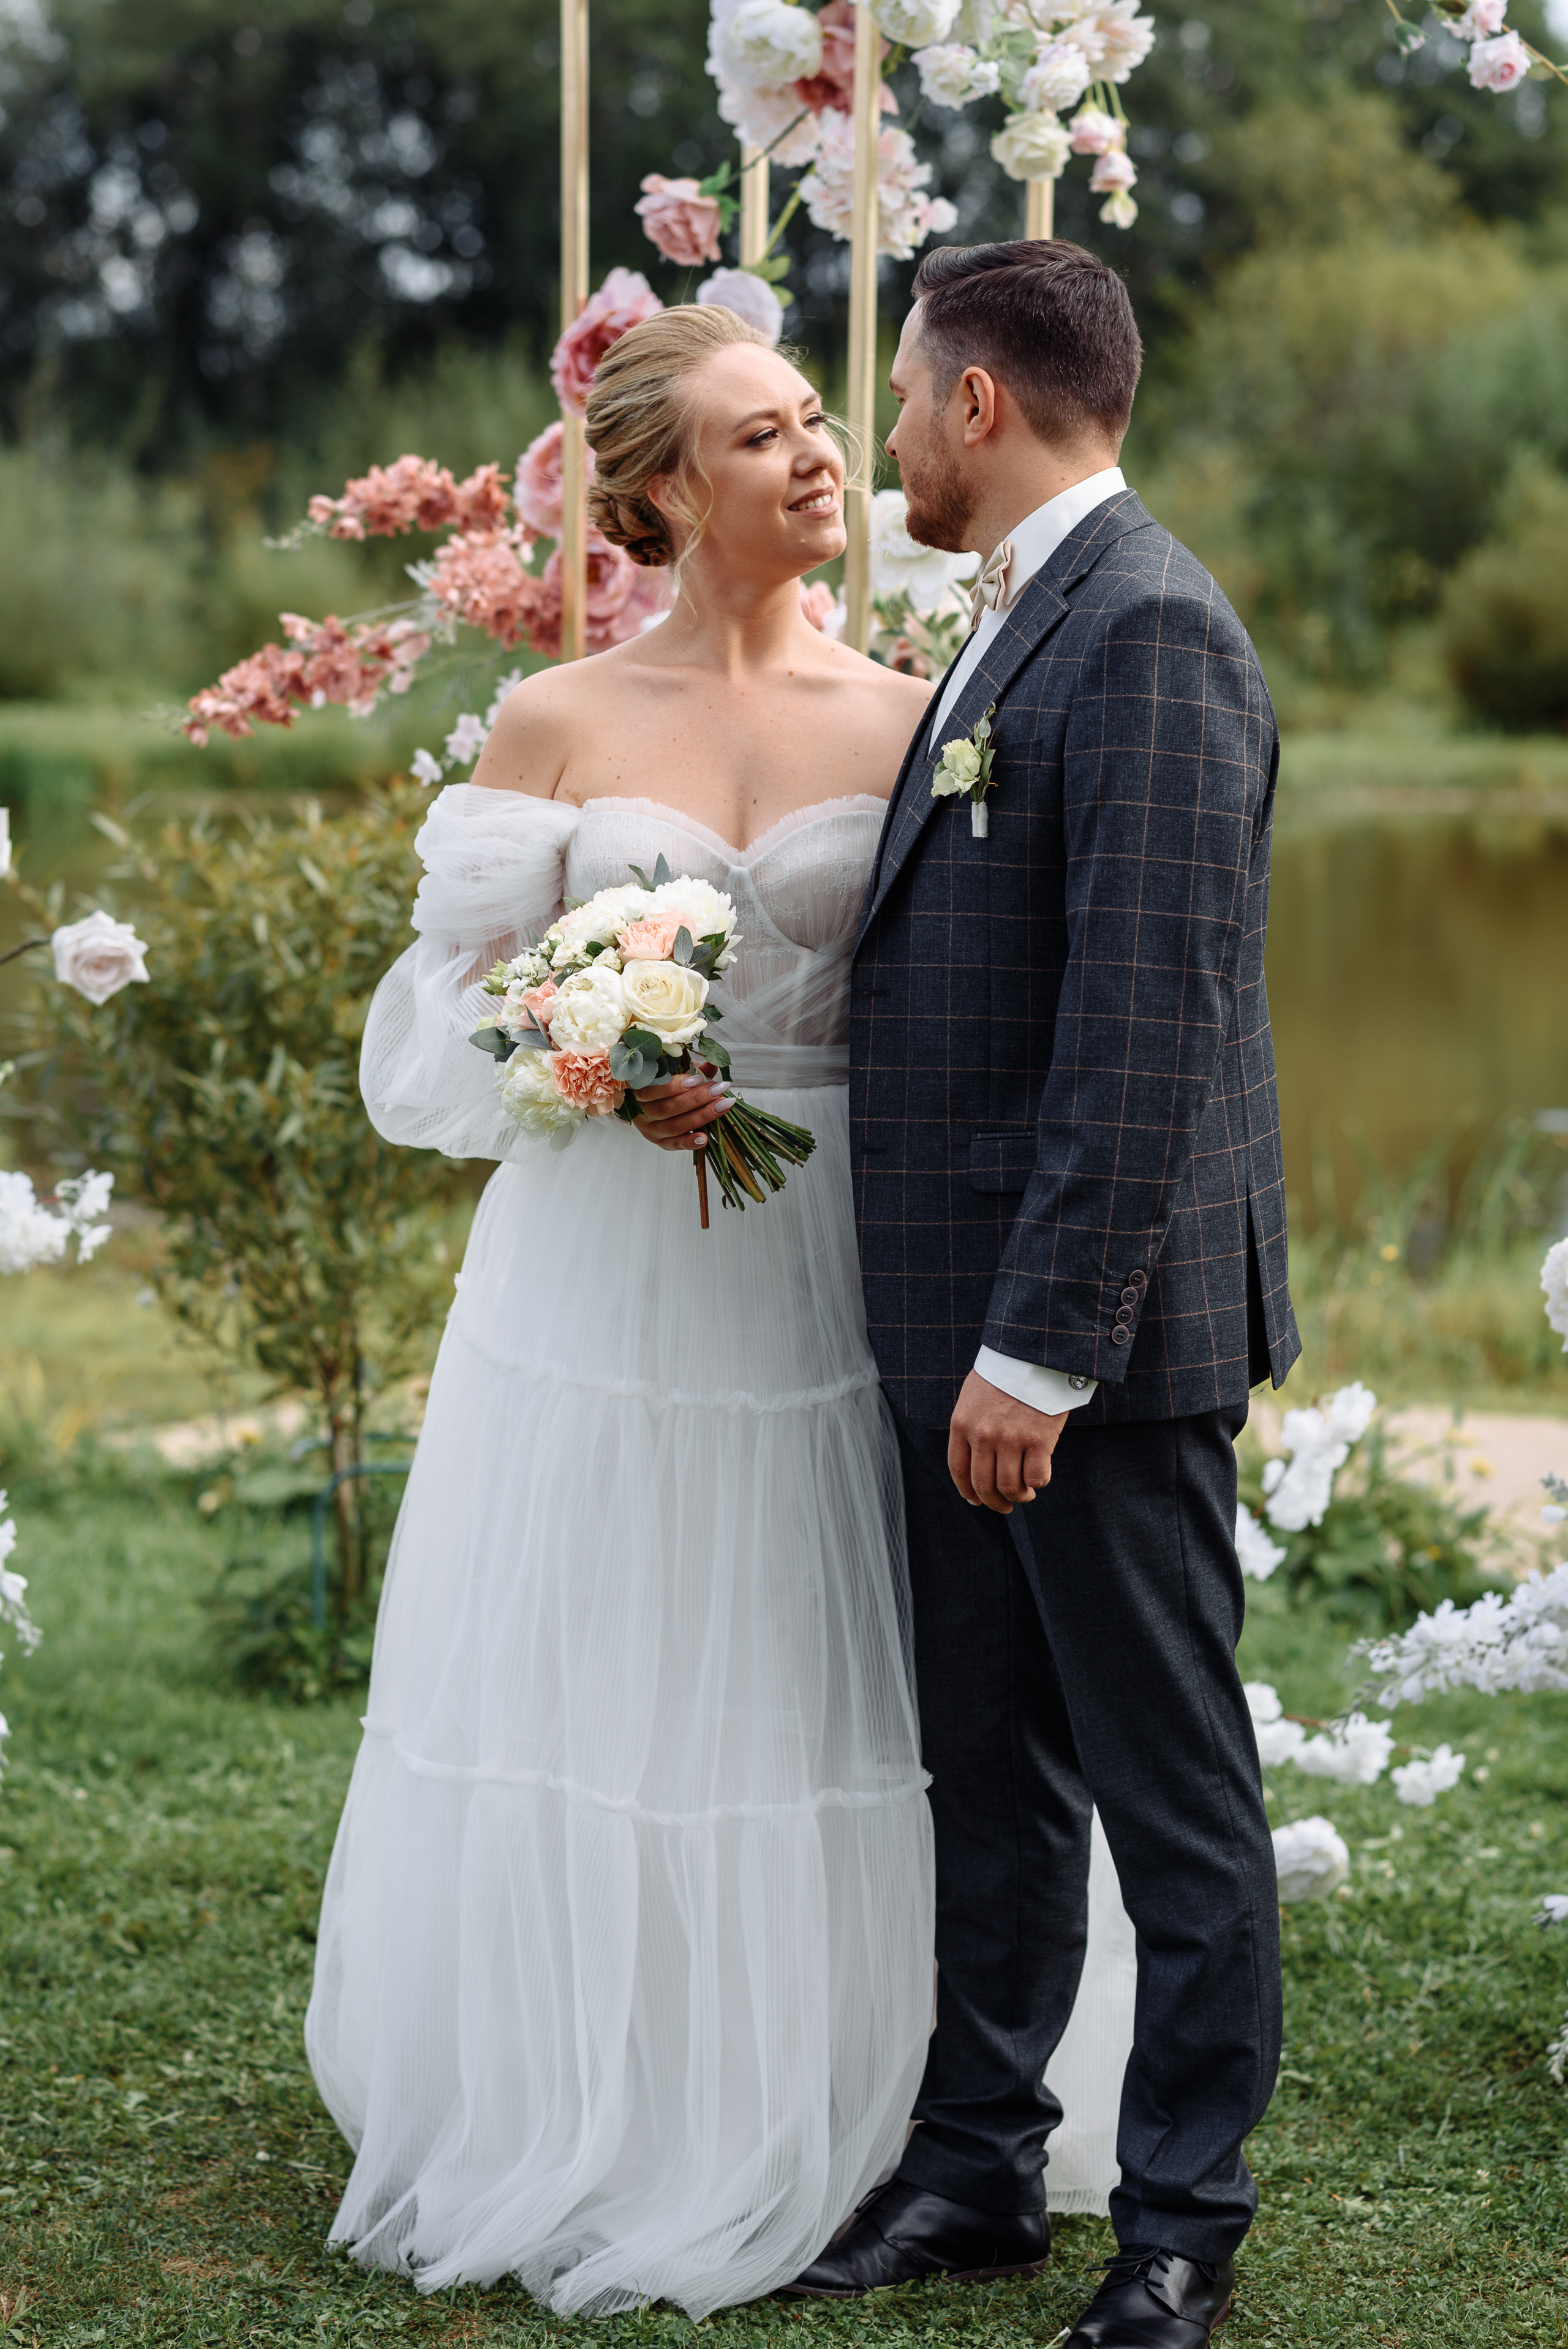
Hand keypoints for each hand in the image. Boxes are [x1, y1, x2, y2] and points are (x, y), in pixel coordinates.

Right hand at [631, 1069, 730, 1152]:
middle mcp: (641, 1112)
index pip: (653, 1089)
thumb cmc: (663, 1082)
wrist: (650, 1103)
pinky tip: (704, 1138)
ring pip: (674, 1126)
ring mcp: (650, 1129)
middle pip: (667, 1108)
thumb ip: (692, 1068)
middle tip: (718, 1089)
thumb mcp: (674, 1070)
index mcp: (637, 1090)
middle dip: (696, 1099)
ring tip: (722, 1105)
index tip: (698, 1079)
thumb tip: (713, 1063)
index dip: (675, 1086)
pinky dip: (690, 1142)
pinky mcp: (660, 1142)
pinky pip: (674, 1144)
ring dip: (701, 1116)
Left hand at [948, 1371, 1067, 1514]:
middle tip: (1004, 1506)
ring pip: (1010, 1487)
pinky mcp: (1039, 1440)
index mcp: (961, 1424)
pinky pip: (1037, 1477)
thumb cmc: (1005, 1373)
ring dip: (1018, 1497)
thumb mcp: (973, 1396)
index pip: (959, 1470)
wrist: (1034, 1353)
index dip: (967, 1492)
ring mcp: (1011, 1439)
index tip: (976, 1501)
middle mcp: (983, 1435)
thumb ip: (970, 1427)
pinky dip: (1038, 1483)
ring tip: (1025, 1494)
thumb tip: (973, 1462)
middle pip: (983, 1485)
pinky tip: (1039, 1478)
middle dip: (994, 1502)